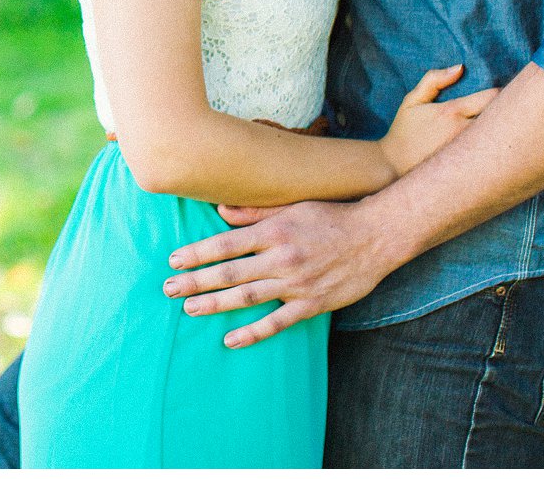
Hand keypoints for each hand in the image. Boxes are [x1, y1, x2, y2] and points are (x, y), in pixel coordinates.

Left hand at [160, 200, 397, 347]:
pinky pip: (277, 322)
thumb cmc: (330, 216)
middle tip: (168, 289)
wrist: (375, 236)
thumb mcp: (291, 205)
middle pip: (229, 272)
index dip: (197, 253)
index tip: (173, 260)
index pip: (225, 244)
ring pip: (247, 297)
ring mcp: (296, 283)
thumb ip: (254, 210)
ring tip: (189, 309)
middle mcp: (281, 257)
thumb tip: (219, 210)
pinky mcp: (311, 304)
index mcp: (273, 230)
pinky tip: (230, 339)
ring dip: (215, 304)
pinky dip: (253, 332)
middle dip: (195, 281)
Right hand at [378, 64, 497, 177]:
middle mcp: (465, 131)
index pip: (492, 97)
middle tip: (508, 109)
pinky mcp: (471, 167)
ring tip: (506, 127)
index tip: (498, 93)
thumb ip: (434, 80)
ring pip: (501, 138)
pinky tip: (495, 146)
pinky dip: (498, 147)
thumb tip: (461, 67)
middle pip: (503, 118)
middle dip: (508, 111)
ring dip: (505, 130)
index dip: (500, 92)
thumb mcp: (412, 101)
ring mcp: (469, 151)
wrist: (395, 166)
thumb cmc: (404, 132)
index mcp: (452, 112)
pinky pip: (493, 153)